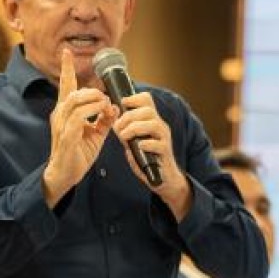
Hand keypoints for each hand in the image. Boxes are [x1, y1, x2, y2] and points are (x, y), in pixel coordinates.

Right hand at [42, 49, 114, 206]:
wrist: (65, 176)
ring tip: (104, 107)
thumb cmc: (77, 153)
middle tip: (105, 100)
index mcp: (66, 112)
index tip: (67, 52)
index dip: (67, 69)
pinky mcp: (66, 137)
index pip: (66, 86)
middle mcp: (60, 115)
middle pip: (74, 92)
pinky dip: (92, 113)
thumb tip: (115, 106)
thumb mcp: (95, 134)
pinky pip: (78, 118)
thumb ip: (104, 119)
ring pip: (75, 101)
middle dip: (92, 91)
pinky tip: (101, 114)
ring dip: (94, 100)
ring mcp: (61, 126)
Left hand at [112, 91, 191, 218]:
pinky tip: (138, 147)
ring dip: (135, 128)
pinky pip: (158, 143)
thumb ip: (125, 131)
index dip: (134, 98)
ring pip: (153, 124)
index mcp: (151, 120)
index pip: (147, 100)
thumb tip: (113, 121)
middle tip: (118, 128)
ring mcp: (164, 138)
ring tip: (124, 137)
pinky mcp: (166, 151)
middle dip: (129, 117)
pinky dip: (146, 143)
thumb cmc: (147, 159)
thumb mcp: (133, 142)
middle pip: (148, 110)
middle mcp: (160, 126)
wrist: (163, 179)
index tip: (122, 104)